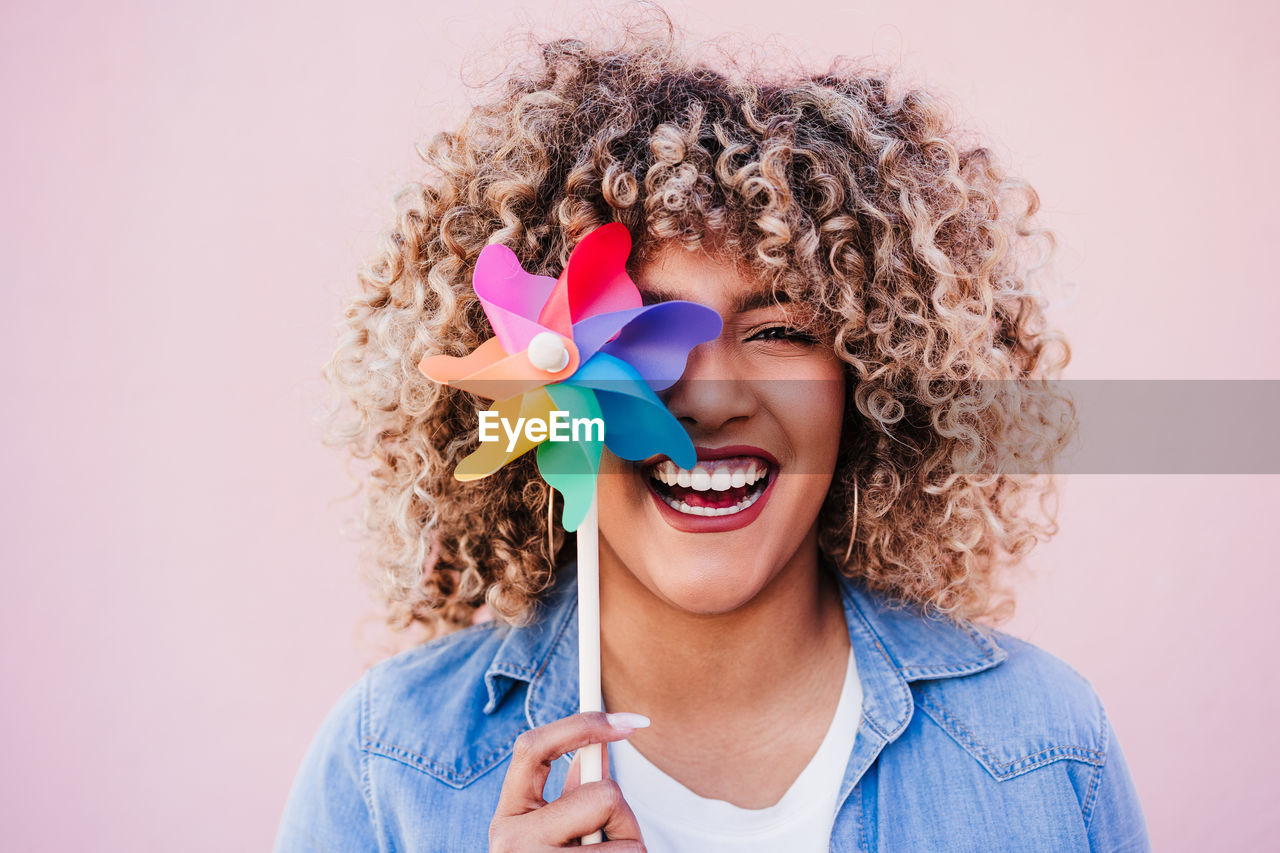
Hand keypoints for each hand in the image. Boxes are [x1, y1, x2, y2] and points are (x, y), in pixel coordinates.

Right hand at [489, 711, 648, 850]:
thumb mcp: (548, 835)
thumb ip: (569, 796)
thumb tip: (597, 749)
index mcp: (507, 816)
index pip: (533, 747)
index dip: (582, 724)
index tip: (631, 722)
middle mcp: (513, 842)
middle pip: (602, 795)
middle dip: (622, 815)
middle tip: (611, 840)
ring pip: (626, 838)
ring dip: (631, 850)